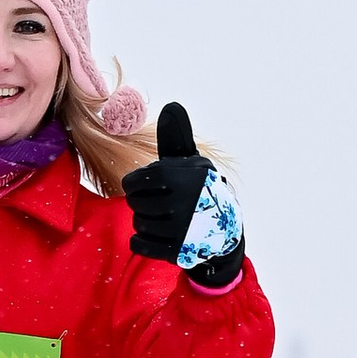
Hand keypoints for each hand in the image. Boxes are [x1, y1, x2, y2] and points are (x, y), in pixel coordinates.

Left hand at [124, 103, 245, 283]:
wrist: (224, 229)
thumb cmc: (200, 189)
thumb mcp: (192, 162)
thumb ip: (176, 137)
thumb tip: (172, 107)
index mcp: (177, 176)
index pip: (132, 182)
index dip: (135, 184)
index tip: (146, 186)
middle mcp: (179, 202)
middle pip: (134, 204)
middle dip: (142, 203)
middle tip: (158, 203)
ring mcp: (178, 229)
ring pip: (138, 224)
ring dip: (146, 221)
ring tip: (162, 218)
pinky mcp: (176, 250)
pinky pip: (140, 244)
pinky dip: (143, 241)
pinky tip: (156, 234)